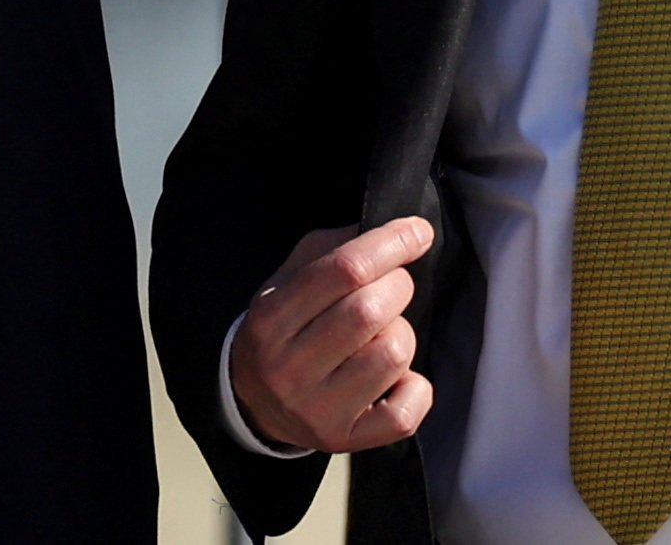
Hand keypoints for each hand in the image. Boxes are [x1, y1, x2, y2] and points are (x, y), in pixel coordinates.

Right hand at [228, 219, 435, 453]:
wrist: (252, 401)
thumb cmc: (282, 329)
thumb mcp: (288, 280)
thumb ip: (332, 249)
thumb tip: (392, 231)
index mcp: (272, 318)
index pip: (344, 270)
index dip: (391, 244)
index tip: (418, 232)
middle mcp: (290, 368)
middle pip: (370, 311)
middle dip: (397, 286)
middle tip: (392, 286)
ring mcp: (317, 410)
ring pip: (393, 355)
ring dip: (402, 334)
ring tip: (383, 333)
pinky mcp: (345, 440)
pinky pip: (405, 411)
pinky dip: (415, 387)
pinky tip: (396, 377)